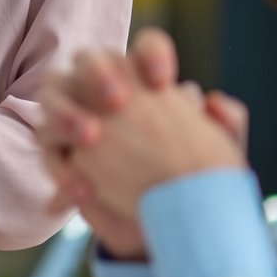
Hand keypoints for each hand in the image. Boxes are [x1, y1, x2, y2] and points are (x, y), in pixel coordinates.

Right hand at [40, 29, 247, 259]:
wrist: (169, 228)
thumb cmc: (192, 185)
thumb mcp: (223, 160)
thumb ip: (228, 128)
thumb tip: (212, 102)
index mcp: (147, 84)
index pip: (144, 48)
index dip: (150, 54)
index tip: (164, 83)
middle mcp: (105, 93)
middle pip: (87, 60)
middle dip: (97, 74)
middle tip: (117, 102)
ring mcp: (76, 120)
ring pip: (52, 94)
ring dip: (66, 111)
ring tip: (89, 137)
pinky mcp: (60, 153)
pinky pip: (47, 148)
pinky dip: (62, 167)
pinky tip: (85, 189)